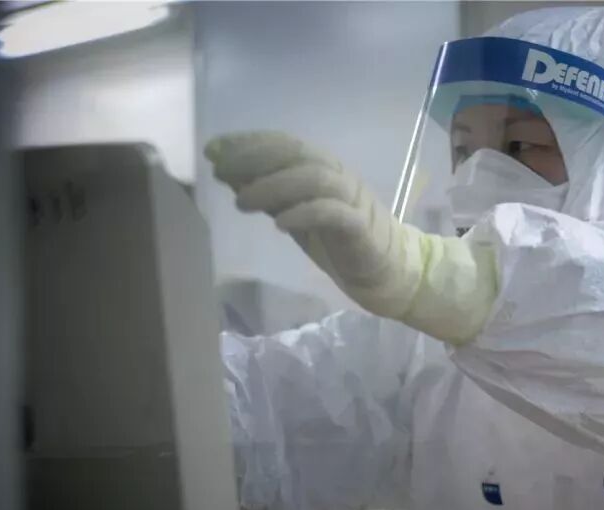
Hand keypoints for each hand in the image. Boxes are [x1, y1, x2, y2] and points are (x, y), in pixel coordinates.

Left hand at [205, 131, 495, 343]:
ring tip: (241, 203)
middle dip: (254, 158)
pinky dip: (304, 213)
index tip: (213, 150)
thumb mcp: (295, 212)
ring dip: (273, 186)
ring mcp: (352, 201)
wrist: (390, 272)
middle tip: (220, 170)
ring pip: (314, 178)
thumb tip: (226, 171)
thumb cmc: (339, 241)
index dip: (248, 142)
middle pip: (297, 154)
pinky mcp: (362, 229)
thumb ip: (268, 192)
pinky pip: (333, 213)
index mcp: (323, 169)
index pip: (284, 143)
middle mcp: (339, 177)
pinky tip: (278, 225)